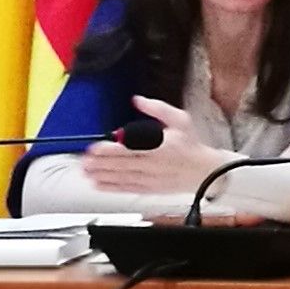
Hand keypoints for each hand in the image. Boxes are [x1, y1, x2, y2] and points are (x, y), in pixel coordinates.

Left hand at [72, 96, 231, 196]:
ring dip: (101, 175)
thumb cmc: (191, 145)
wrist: (205, 172)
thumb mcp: (179, 120)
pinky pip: (126, 188)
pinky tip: (99, 184)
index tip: (95, 147)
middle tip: (83, 161)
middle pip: (120, 165)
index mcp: (158, 146)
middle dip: (99, 164)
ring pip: (120, 178)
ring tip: (86, 172)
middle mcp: (151, 164)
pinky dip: (111, 188)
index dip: (110, 149)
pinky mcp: (149, 188)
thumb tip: (138, 100)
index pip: (129, 148)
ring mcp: (149, 178)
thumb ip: (157, 108)